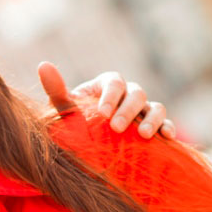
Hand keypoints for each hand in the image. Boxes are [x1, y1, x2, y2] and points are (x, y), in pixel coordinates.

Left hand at [38, 61, 176, 138]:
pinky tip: (166, 137)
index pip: (114, 82)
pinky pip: (166, 124)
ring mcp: (144, 111)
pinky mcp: (154, 127)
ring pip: (156, 107)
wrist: (88, 147)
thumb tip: (43, 65)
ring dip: (152, 119)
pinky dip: (168, 128)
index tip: (102, 113)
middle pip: (137, 94)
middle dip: (128, 110)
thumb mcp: (65, 109)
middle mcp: (129, 94)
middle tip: (116, 127)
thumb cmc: (75, 124)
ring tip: (143, 135)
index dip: (111, 96)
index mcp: (108, 85)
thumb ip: (56, 90)